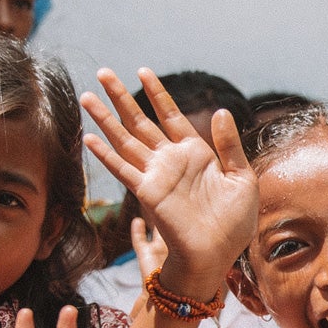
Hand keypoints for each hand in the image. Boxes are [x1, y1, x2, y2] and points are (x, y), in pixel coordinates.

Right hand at [81, 68, 255, 298]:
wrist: (218, 255)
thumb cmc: (234, 224)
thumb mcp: (242, 179)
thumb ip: (229, 145)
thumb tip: (221, 110)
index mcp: (196, 154)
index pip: (171, 116)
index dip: (156, 94)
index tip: (142, 71)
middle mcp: (171, 161)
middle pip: (140, 121)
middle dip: (121, 97)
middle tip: (103, 73)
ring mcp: (157, 175)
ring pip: (125, 139)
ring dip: (105, 118)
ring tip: (86, 96)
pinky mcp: (147, 193)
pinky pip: (123, 168)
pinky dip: (105, 153)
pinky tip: (89, 137)